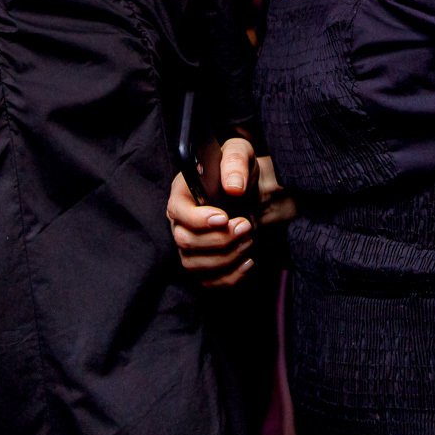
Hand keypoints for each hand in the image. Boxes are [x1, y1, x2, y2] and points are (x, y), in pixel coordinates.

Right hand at [168, 149, 290, 287]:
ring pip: (195, 264)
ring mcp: (191, 246)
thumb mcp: (241, 153)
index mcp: (182, 193)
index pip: (177, 211)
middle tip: (245, 226)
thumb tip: (232, 187)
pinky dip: (230, 277)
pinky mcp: (205, 265)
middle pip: (185, 241)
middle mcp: (180, 222)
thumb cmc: (242, 173)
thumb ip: (235, 161)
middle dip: (218, 239)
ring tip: (249, 240)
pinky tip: (248, 262)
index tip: (224, 217)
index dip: (198, 219)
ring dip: (226, 257)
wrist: (257, 195)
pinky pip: (208, 282)